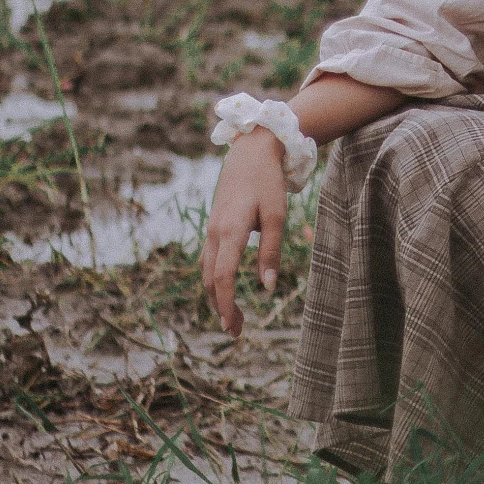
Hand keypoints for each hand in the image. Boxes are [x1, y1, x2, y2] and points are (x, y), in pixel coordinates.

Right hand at [203, 128, 287, 334]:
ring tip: (232, 317)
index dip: (227, 305)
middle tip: (235, 332)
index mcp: (229, 231)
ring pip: (206, 271)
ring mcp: (211, 229)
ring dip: (216, 296)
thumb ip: (270, 250)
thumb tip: (267, 286)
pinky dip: (214, 279)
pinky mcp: (214, 226)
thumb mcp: (276, 216)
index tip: (233, 327)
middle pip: (210, 280)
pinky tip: (225, 288)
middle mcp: (214, 233)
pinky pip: (209, 259)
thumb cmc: (267, 182)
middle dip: (220, 308)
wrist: (250, 151)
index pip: (223, 278)